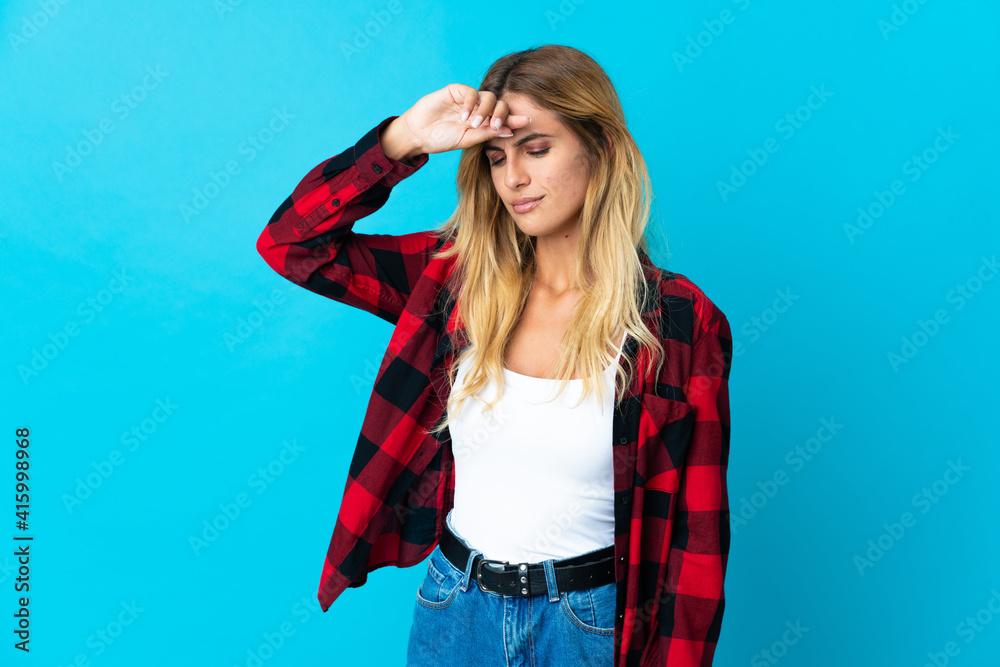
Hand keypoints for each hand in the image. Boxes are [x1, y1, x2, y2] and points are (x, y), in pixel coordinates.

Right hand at [393, 84, 531, 155]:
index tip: (525, 122)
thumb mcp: (467, 139)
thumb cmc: (442, 139)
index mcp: (484, 123)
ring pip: (488, 97)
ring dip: (486, 110)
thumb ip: (486, 134)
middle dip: (501, 114)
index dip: (514, 119)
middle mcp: (479, 109)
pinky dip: (470, 103)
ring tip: (475, 123)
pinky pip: (471, 92)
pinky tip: (464, 116)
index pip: (503, 118)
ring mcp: (468, 99)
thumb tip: (509, 131)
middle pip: (500, 105)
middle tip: (495, 125)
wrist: (418, 134)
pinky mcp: (456, 91)